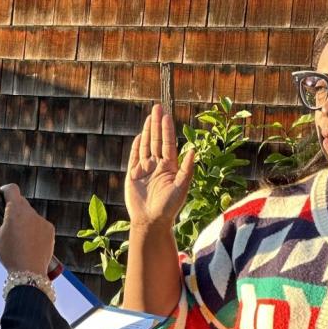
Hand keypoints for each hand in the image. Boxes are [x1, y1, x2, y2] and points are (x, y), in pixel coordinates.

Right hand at [0, 184, 54, 274]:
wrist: (29, 272)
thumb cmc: (11, 256)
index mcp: (16, 211)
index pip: (12, 189)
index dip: (5, 191)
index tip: (1, 197)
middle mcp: (31, 213)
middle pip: (21, 202)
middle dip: (14, 209)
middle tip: (7, 223)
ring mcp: (42, 221)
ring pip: (31, 214)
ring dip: (24, 220)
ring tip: (18, 237)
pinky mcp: (50, 229)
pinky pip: (40, 223)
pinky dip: (34, 228)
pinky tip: (29, 241)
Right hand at [124, 104, 194, 229]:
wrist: (151, 221)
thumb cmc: (169, 207)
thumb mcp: (181, 187)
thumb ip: (187, 168)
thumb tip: (194, 149)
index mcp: (170, 167)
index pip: (168, 143)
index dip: (167, 128)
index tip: (166, 114)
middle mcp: (158, 166)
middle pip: (157, 140)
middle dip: (157, 124)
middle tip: (157, 107)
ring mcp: (145, 170)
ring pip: (146, 146)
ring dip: (148, 131)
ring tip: (150, 117)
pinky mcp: (133, 175)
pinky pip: (134, 157)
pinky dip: (137, 146)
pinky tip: (140, 136)